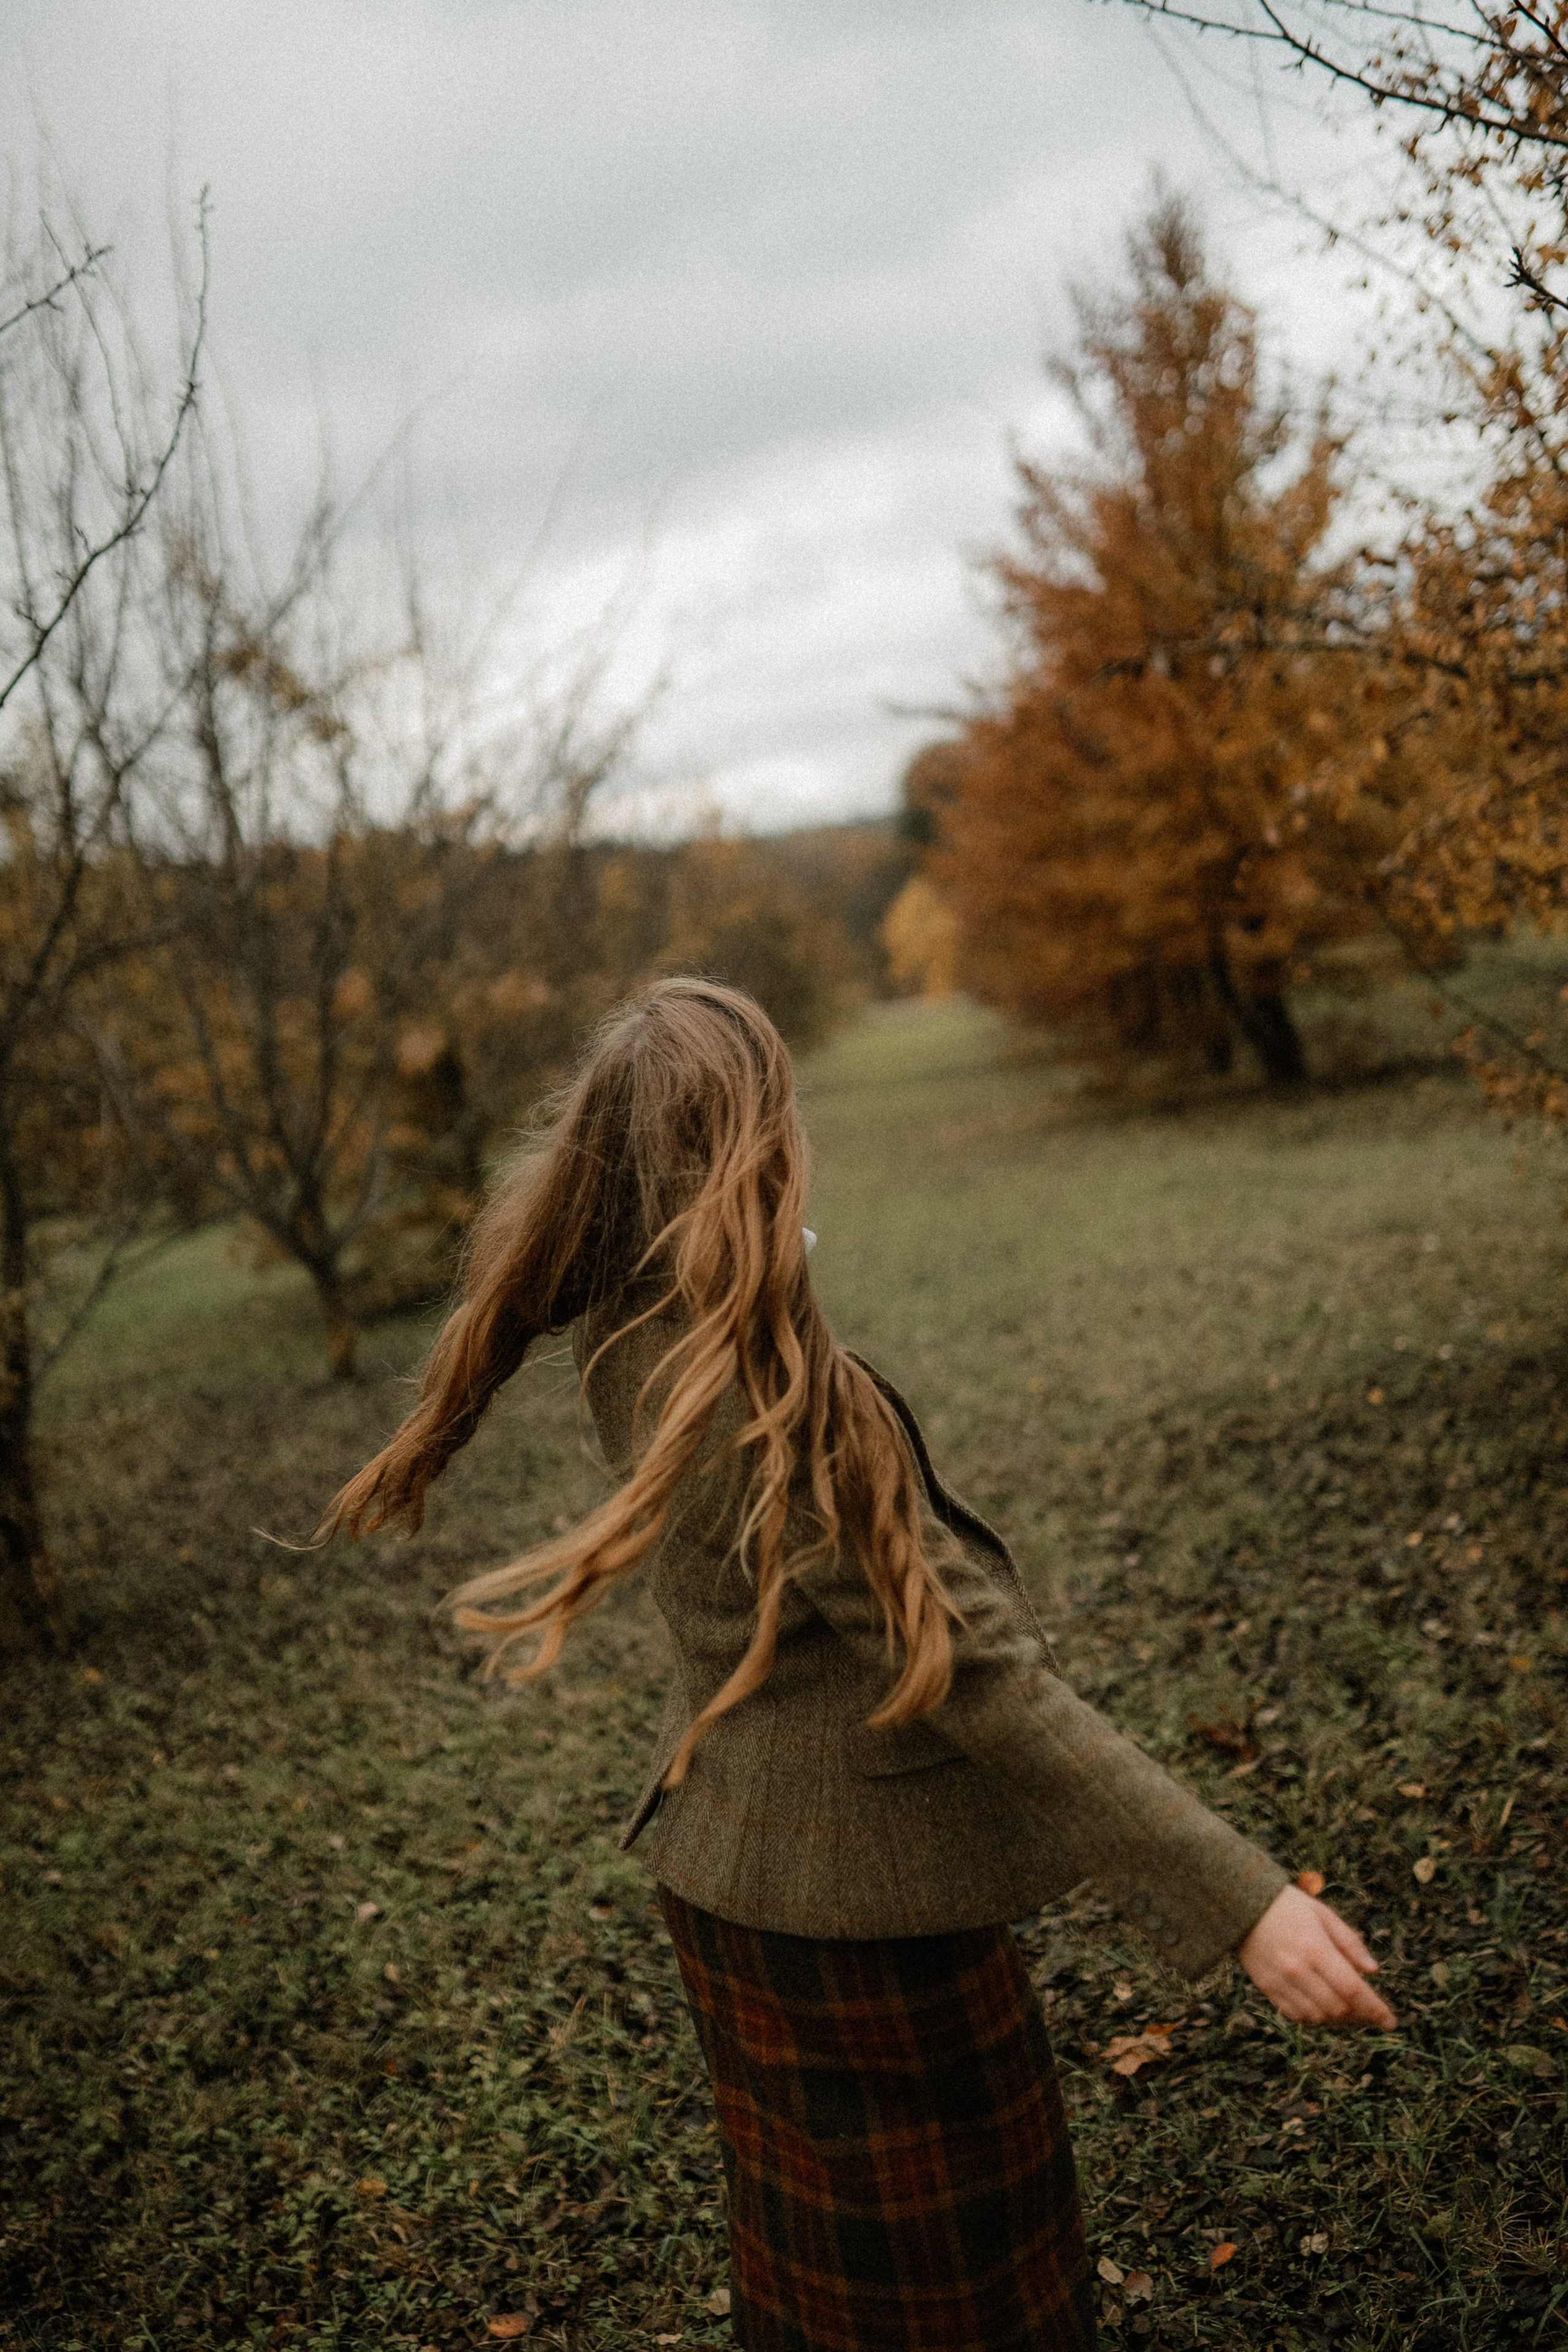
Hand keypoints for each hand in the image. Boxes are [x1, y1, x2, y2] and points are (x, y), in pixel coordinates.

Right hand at [1238, 1886, 1396, 2028]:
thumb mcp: (1323, 1914)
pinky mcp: (1267, 1988)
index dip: (1375, 2008)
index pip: (1352, 1989)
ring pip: (1318, 2017)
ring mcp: (1280, 1981)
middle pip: (1338, 2008)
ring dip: (1339, 2019)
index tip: (1390, 2021)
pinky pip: (1296, 2015)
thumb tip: (1372, 1970)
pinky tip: (1324, 2009)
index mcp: (1315, 1948)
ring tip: (1350, 2011)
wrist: (1240, 1905)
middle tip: (1372, 2014)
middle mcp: (1297, 1969)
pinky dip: (1315, 2018)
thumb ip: (1349, 1942)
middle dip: (1361, 2016)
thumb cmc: (1287, 1905)